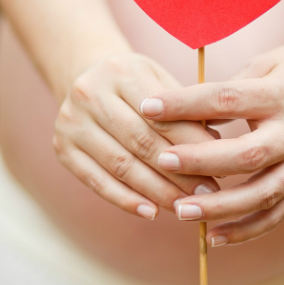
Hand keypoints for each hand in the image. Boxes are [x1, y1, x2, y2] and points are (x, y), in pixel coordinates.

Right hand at [53, 53, 220, 219]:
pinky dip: (126, 200)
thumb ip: (186, 111)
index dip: (192, 145)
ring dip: (157, 191)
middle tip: (208, 195)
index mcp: (121, 72)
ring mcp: (71, 122)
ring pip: (121, 166)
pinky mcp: (62, 148)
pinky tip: (151, 212)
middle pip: (142, 142)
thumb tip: (218, 149)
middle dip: (179, 173)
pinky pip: (97, 181)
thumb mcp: (161, 82)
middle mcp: (90, 94)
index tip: (221, 167)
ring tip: (185, 207)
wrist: (84, 78)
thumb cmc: (137, 85)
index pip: (162, 116)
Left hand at [140, 35, 283, 244]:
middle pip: (247, 154)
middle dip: (201, 160)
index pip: (228, 99)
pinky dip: (246, 230)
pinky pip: (277, 214)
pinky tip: (212, 237)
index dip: (186, 104)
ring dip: (220, 207)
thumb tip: (177, 116)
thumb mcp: (263, 65)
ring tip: (179, 210)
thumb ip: (225, 90)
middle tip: (161, 161)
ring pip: (262, 193)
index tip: (148, 107)